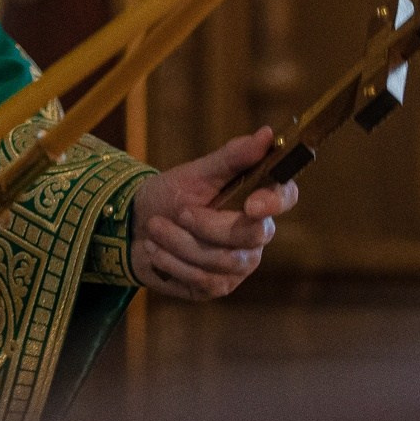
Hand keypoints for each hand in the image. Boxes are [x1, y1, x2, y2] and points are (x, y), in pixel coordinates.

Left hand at [129, 127, 296, 301]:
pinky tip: (155, 250)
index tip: (250, 205)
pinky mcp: (218, 286)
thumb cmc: (169, 195)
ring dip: (181, 243)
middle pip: (251, 235)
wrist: (134, 228)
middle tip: (177, 212)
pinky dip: (172, 262)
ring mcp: (239, 264)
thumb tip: (268, 133)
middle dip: (206, 226)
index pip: (284, 197)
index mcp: (255, 200)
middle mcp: (255, 235)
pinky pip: (203, 280)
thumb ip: (232, 157)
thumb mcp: (194, 173)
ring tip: (154, 228)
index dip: (274, 201)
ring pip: (222, 261)